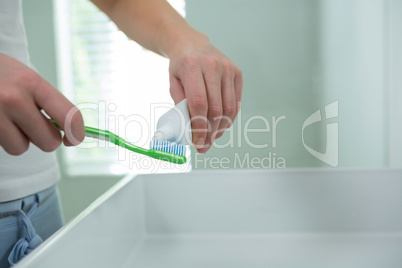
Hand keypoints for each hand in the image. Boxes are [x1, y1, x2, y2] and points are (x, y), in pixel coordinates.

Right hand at [0, 53, 84, 154]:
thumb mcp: (25, 76)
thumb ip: (46, 101)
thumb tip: (69, 130)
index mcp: (31, 82)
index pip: (69, 116)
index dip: (77, 134)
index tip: (73, 139)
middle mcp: (13, 98)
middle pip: (48, 142)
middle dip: (44, 138)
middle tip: (33, 125)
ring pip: (21, 148)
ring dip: (18, 139)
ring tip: (7, 119)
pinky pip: (1, 146)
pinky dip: (1, 138)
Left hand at [168, 33, 242, 153]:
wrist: (191, 43)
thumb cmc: (180, 67)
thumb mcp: (173, 83)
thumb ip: (181, 106)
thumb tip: (192, 133)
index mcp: (192, 66)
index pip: (199, 104)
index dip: (199, 127)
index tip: (197, 143)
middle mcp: (213, 65)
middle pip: (215, 109)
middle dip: (210, 132)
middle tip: (204, 145)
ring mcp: (228, 68)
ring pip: (228, 108)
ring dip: (221, 128)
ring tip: (212, 137)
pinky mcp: (237, 73)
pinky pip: (235, 102)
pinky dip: (229, 118)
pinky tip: (220, 125)